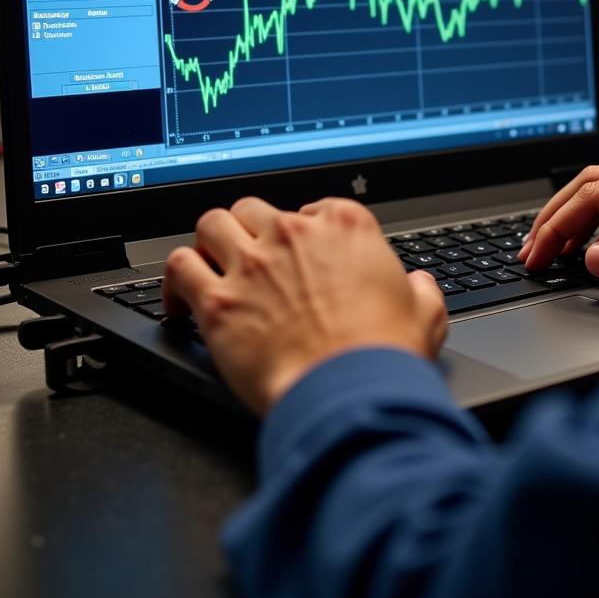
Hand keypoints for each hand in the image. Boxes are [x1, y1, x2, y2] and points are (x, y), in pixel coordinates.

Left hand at [163, 197, 447, 414]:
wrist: (351, 391)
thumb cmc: (384, 354)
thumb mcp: (424, 312)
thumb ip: (420, 289)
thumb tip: (419, 285)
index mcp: (345, 226)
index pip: (314, 207)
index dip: (305, 229)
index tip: (303, 251)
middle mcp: (294, 235)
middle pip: (255, 208)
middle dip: (252, 230)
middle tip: (253, 256)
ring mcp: (252, 264)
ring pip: (212, 223)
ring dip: (210, 242)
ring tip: (211, 264)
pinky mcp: (218, 301)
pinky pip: (178, 266)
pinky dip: (174, 280)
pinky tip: (178, 300)